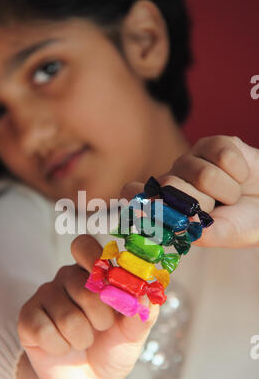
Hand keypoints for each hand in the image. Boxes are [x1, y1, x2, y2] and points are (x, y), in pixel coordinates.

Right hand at [17, 235, 158, 378]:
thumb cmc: (112, 347)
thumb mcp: (134, 332)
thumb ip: (142, 312)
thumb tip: (147, 293)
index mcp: (93, 272)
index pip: (85, 246)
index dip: (96, 258)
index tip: (111, 279)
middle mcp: (67, 278)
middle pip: (83, 286)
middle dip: (101, 317)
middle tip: (102, 327)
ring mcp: (44, 296)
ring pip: (66, 316)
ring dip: (82, 338)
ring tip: (82, 341)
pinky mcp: (27, 319)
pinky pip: (43, 331)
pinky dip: (60, 347)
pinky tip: (62, 348)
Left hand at [124, 136, 258, 247]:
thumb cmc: (243, 221)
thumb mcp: (223, 234)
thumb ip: (200, 233)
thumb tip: (178, 226)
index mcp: (165, 206)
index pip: (136, 196)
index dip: (137, 201)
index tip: (140, 211)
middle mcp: (172, 181)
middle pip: (170, 188)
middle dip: (201, 204)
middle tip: (215, 209)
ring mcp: (190, 161)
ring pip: (202, 174)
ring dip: (226, 191)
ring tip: (231, 196)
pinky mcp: (212, 144)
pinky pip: (223, 155)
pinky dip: (239, 172)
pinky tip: (240, 176)